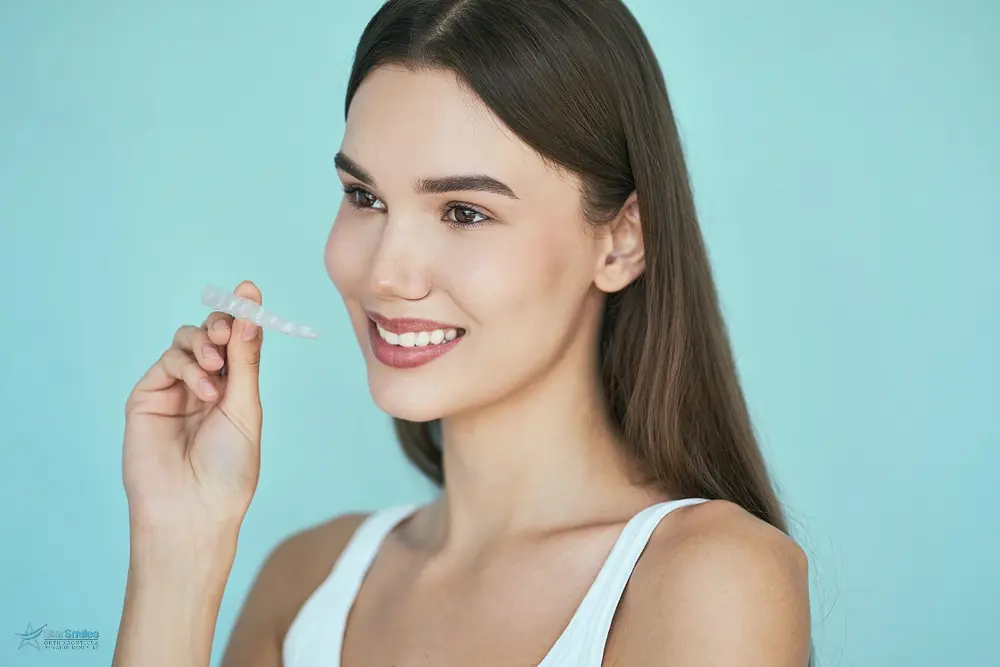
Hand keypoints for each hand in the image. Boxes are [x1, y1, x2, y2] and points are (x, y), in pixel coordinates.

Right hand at [122, 280, 264, 534]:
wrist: (193, 509)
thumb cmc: (228, 469)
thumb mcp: (245, 407)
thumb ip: (245, 359)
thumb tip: (251, 309)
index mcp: (236, 389)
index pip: (239, 341)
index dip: (243, 316)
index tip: (250, 291)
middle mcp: (206, 385)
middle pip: (212, 333)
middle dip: (222, 323)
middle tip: (229, 331)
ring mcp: (175, 390)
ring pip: (187, 341)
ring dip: (205, 344)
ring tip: (217, 371)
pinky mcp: (148, 396)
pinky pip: (168, 361)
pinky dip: (188, 366)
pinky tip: (204, 390)